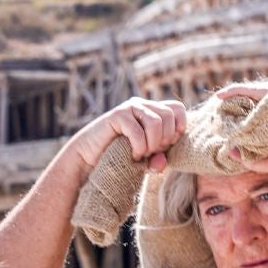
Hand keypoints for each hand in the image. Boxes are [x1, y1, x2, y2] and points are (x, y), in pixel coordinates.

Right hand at [67, 97, 187, 174]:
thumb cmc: (118, 158)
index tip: (167, 146)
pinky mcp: (117, 115)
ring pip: (156, 123)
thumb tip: (163, 162)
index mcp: (153, 111)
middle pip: (169, 116)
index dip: (178, 128)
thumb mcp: (144, 161)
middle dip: (165, 140)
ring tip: (141, 154)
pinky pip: (138, 131)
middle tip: (151, 153)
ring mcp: (130, 108)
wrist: (88, 159)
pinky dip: (139, 148)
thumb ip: (157, 161)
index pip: (178, 109)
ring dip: (152, 145)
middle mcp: (143, 106)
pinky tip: (133, 155)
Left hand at [212, 82, 267, 175]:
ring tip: (213, 105)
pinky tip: (222, 97)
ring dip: (230, 99)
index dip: (235, 115)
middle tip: (210, 113)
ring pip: (249, 94)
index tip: (218, 122)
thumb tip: (228, 151)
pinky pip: (254, 92)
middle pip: (248, 100)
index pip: (252, 112)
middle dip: (229, 106)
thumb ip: (252, 158)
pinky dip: (237, 92)